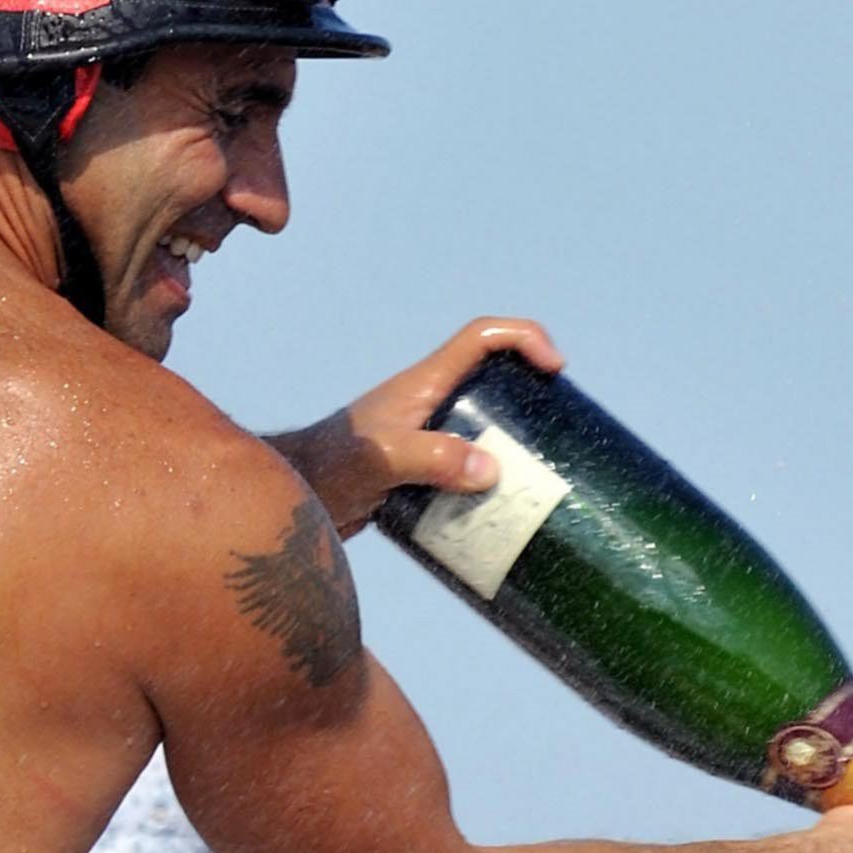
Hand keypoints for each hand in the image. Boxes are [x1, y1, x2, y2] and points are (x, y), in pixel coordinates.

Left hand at [269, 316, 564, 538]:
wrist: (293, 501)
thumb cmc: (328, 470)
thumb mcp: (383, 461)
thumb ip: (433, 460)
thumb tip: (490, 470)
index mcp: (423, 385)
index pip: (482, 337)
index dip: (524, 338)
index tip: (554, 367)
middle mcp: (427, 404)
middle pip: (493, 378)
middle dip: (531, 396)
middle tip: (559, 432)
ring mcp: (424, 437)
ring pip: (483, 428)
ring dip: (513, 448)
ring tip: (541, 481)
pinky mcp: (419, 471)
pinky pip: (466, 467)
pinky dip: (489, 485)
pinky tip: (503, 515)